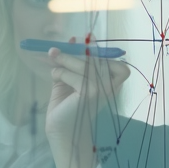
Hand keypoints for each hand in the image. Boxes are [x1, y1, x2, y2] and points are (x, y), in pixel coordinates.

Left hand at [46, 36, 130, 167]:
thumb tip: (72, 39)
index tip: (86, 37)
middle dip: (74, 52)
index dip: (100, 49)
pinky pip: (74, 75)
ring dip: (65, 61)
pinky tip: (55, 79)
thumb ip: (73, 62)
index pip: (116, 62)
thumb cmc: (66, 106)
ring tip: (52, 65)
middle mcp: (111, 87)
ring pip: (85, 64)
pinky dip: (61, 73)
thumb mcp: (70, 79)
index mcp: (111, 84)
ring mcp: (102, 90)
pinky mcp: (90, 94)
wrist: (61, 130)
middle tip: (54, 51)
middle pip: (97, 59)